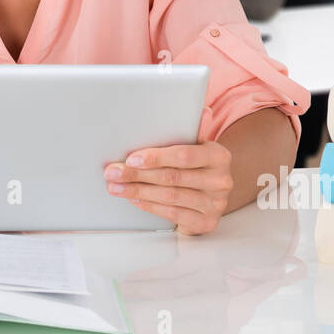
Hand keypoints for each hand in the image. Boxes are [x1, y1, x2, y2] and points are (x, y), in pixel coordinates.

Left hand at [104, 140, 233, 235]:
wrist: (213, 194)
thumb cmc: (197, 166)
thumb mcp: (196, 146)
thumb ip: (189, 131)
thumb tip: (191, 111)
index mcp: (219, 156)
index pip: (184, 156)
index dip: (156, 157)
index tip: (131, 159)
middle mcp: (220, 180)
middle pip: (172, 177)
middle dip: (137, 175)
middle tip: (114, 173)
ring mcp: (215, 204)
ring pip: (169, 196)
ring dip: (138, 191)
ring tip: (117, 187)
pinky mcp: (206, 222)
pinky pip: (172, 213)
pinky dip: (149, 205)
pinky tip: (134, 198)